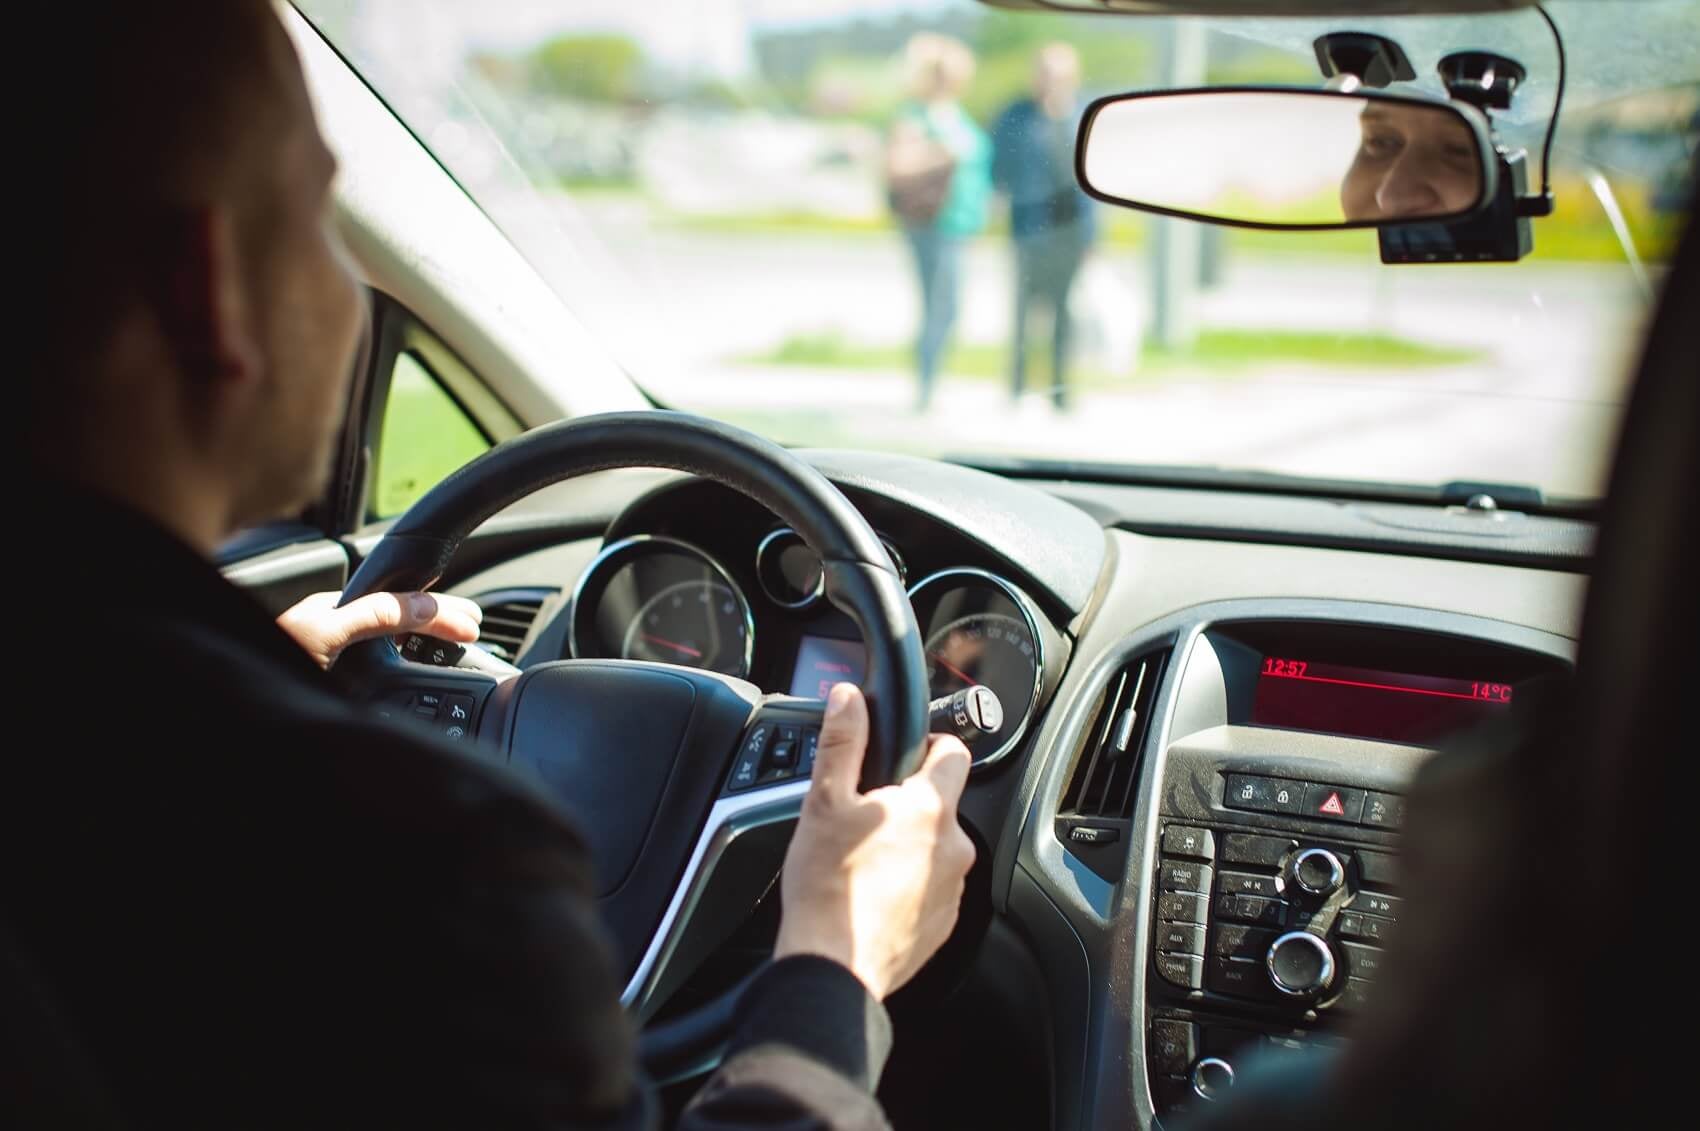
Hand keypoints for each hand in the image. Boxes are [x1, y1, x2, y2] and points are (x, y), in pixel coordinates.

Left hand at [277, 590, 481, 669]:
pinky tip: (410, 675)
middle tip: (474, 626)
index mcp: (333, 613)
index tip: (472, 626)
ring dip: (422, 643)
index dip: (438, 612)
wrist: (224, 702)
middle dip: (436, 619)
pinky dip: (403, 666)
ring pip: (386, 643)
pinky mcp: (326, 686)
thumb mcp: (323, 636)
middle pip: (396, 617)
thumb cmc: (263, 662)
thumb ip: (374, 616)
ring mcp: (328, 658)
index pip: (399, 603)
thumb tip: (423, 607)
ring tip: (454, 643)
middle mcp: (331, 632)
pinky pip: (374, 670)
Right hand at [773, 683, 975, 1000]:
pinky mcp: (944, 922)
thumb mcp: (824, 802)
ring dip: (908, 847)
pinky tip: (872, 893)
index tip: (905, 756)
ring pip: (935, 848)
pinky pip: (931, 888)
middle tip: (864, 818)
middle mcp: (953, 845)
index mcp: (929, 808)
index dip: (930, 746)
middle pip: (940, 805)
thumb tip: (849, 698)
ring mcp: (953, 887)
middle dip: (907, 805)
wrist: (834, 966)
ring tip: (863, 860)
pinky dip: (908, 885)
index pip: (953, 752)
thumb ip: (842, 742)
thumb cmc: (827, 886)